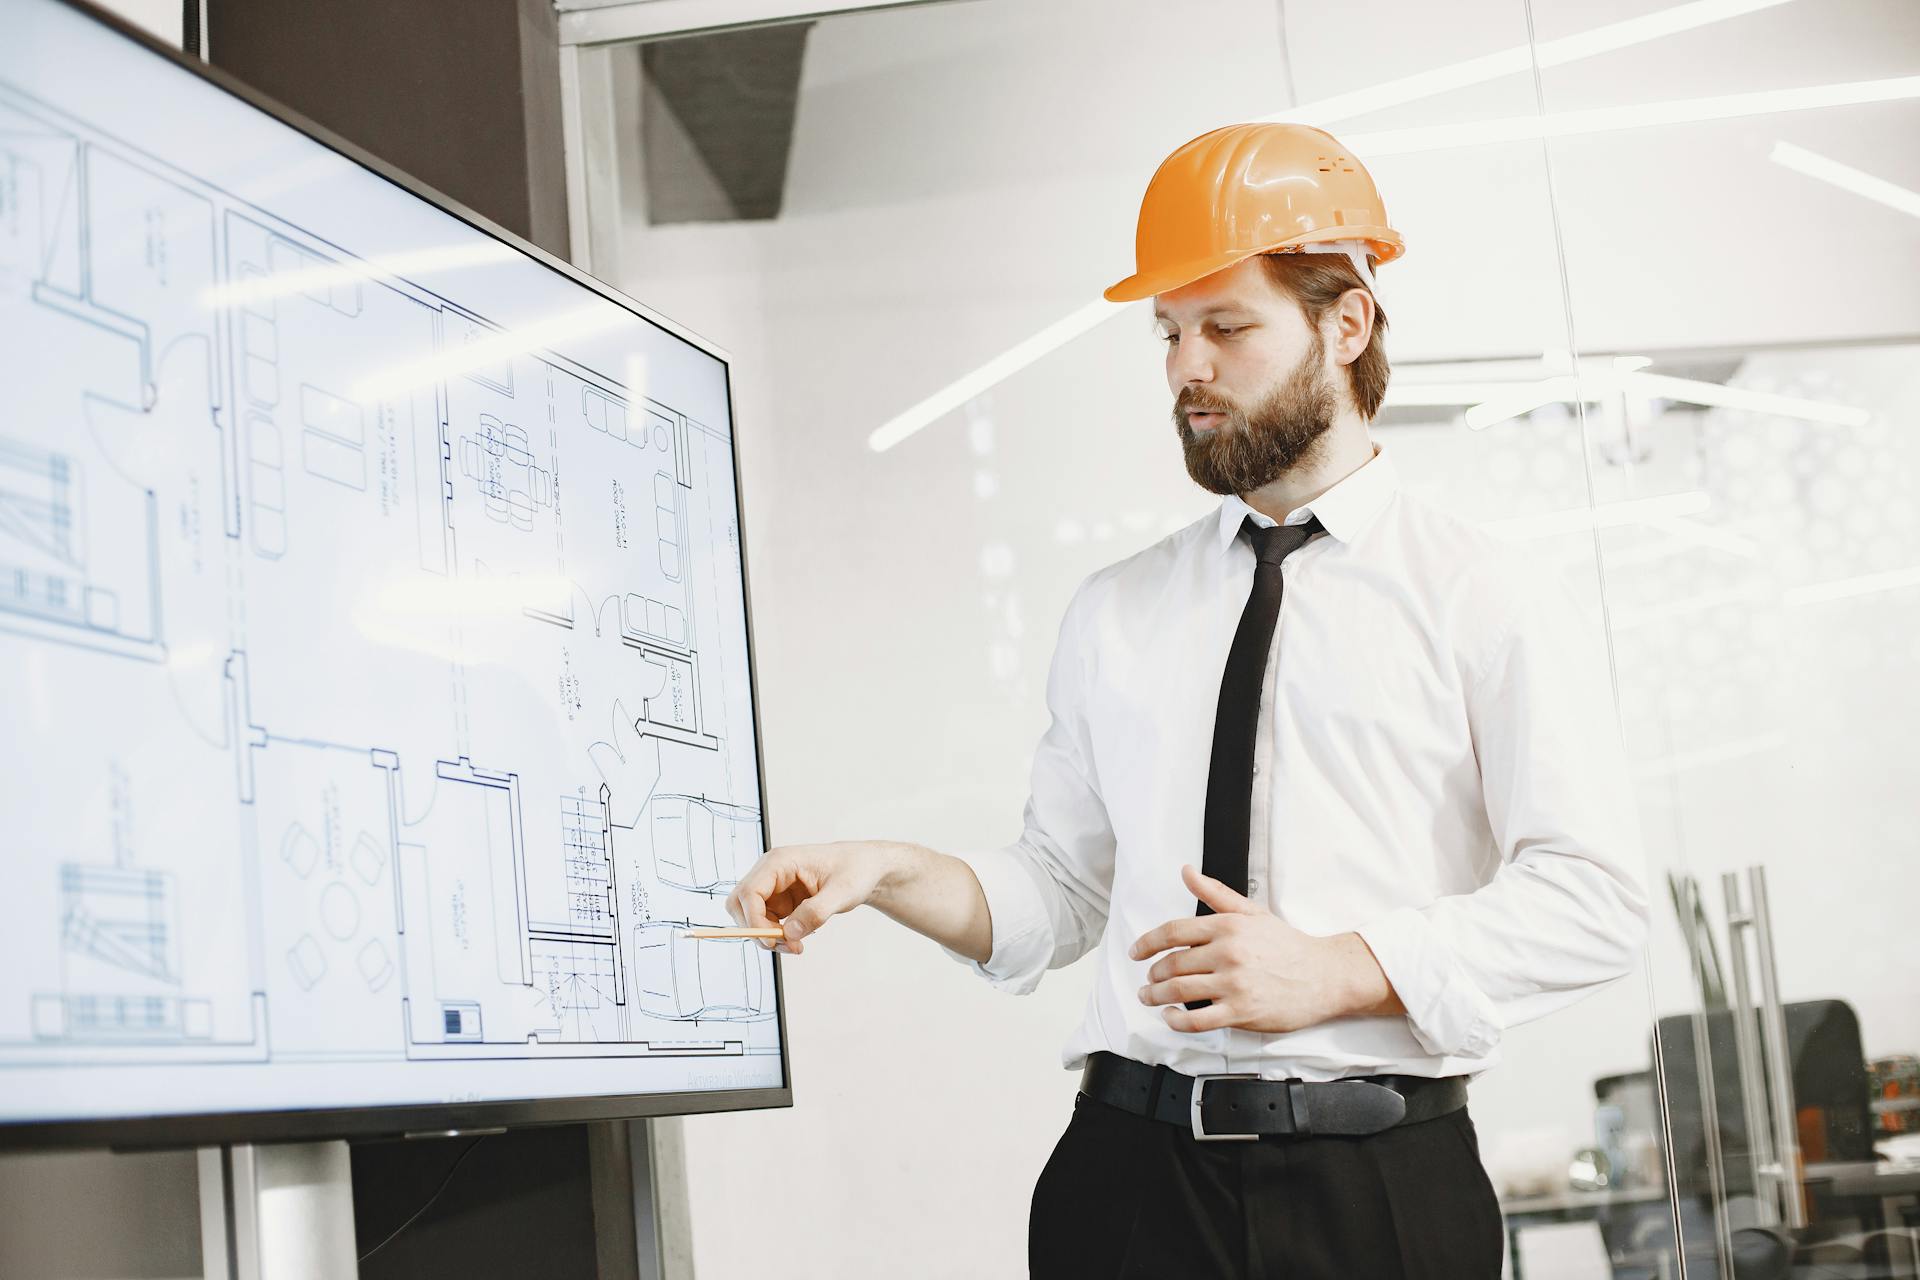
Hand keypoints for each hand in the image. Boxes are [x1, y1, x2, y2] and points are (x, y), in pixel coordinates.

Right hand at [725, 841, 899, 954]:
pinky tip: (800, 938)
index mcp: (780, 862)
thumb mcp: (842, 892)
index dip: (753, 921)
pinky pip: (767, 923)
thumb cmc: (856, 870)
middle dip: (757, 930)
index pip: (749, 893)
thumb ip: (816, 913)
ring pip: (752, 918)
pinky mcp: (781, 901)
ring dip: (769, 937)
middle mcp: (771, 873)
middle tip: (786, 945)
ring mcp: (774, 888)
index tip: (773, 941)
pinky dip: (778, 936)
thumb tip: (790, 934)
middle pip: (740, 905)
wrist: (867, 869)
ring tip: (798, 946)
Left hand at [1128, 865, 1398, 1033]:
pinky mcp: (1242, 1012)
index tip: (1136, 952)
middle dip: (1152, 975)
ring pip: (1179, 991)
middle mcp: (1227, 953)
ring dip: (1156, 997)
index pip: (1173, 931)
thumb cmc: (1288, 945)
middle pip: (1172, 964)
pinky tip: (1170, 1018)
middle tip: (1147, 981)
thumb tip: (1186, 872)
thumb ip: (1215, 893)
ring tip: (1150, 998)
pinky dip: (1176, 1021)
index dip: (1147, 942)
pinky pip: (1198, 1020)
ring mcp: (1234, 984)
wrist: (1325, 975)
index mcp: (1227, 926)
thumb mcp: (1252, 912)